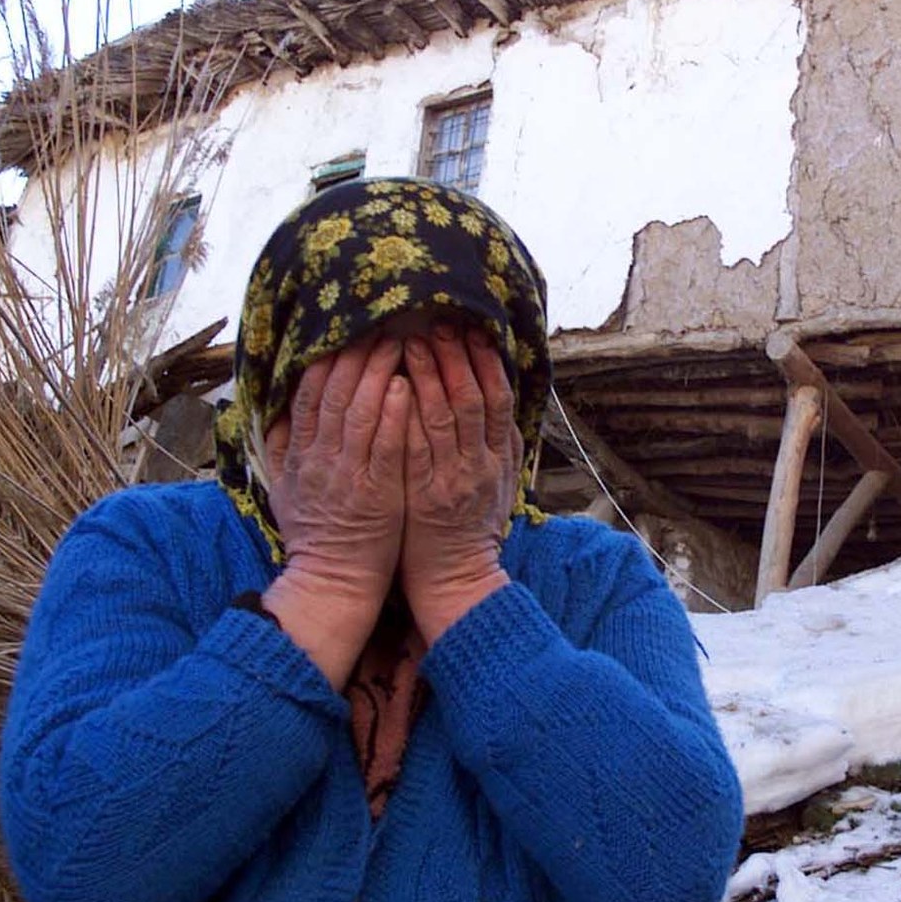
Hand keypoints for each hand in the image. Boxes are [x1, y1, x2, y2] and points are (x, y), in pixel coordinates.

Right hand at [259, 338, 408, 685]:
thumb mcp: (283, 488)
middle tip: (378, 321)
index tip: (344, 331)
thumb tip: (274, 410)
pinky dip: (390, 414)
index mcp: (300, 454)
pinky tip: (404, 386)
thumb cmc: (316, 534)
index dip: (326, 359)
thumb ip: (280, 447)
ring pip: (357, 411)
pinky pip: (382, 445)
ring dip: (377, 372)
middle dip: (355, 353)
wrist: (332, 580)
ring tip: (397, 340)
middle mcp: (319, 458)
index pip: (308, 394)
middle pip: (333, 392)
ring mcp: (347, 474)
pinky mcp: (375, 492)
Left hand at [400, 321, 519, 643]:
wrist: (456, 580)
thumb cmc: (471, 530)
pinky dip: (406, 414)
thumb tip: (506, 403)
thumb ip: (502, 444)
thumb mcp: (500, 484)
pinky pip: (414, 446)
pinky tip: (394, 386)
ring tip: (413, 339)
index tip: (473, 329)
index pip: (496, 398)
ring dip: (429, 374)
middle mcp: (478, 463)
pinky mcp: (421, 494)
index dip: (485, 361)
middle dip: (456, 356)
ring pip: (442, 416)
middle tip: (440, 321)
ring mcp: (450, 478)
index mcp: (497, 458)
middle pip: (470, 398)